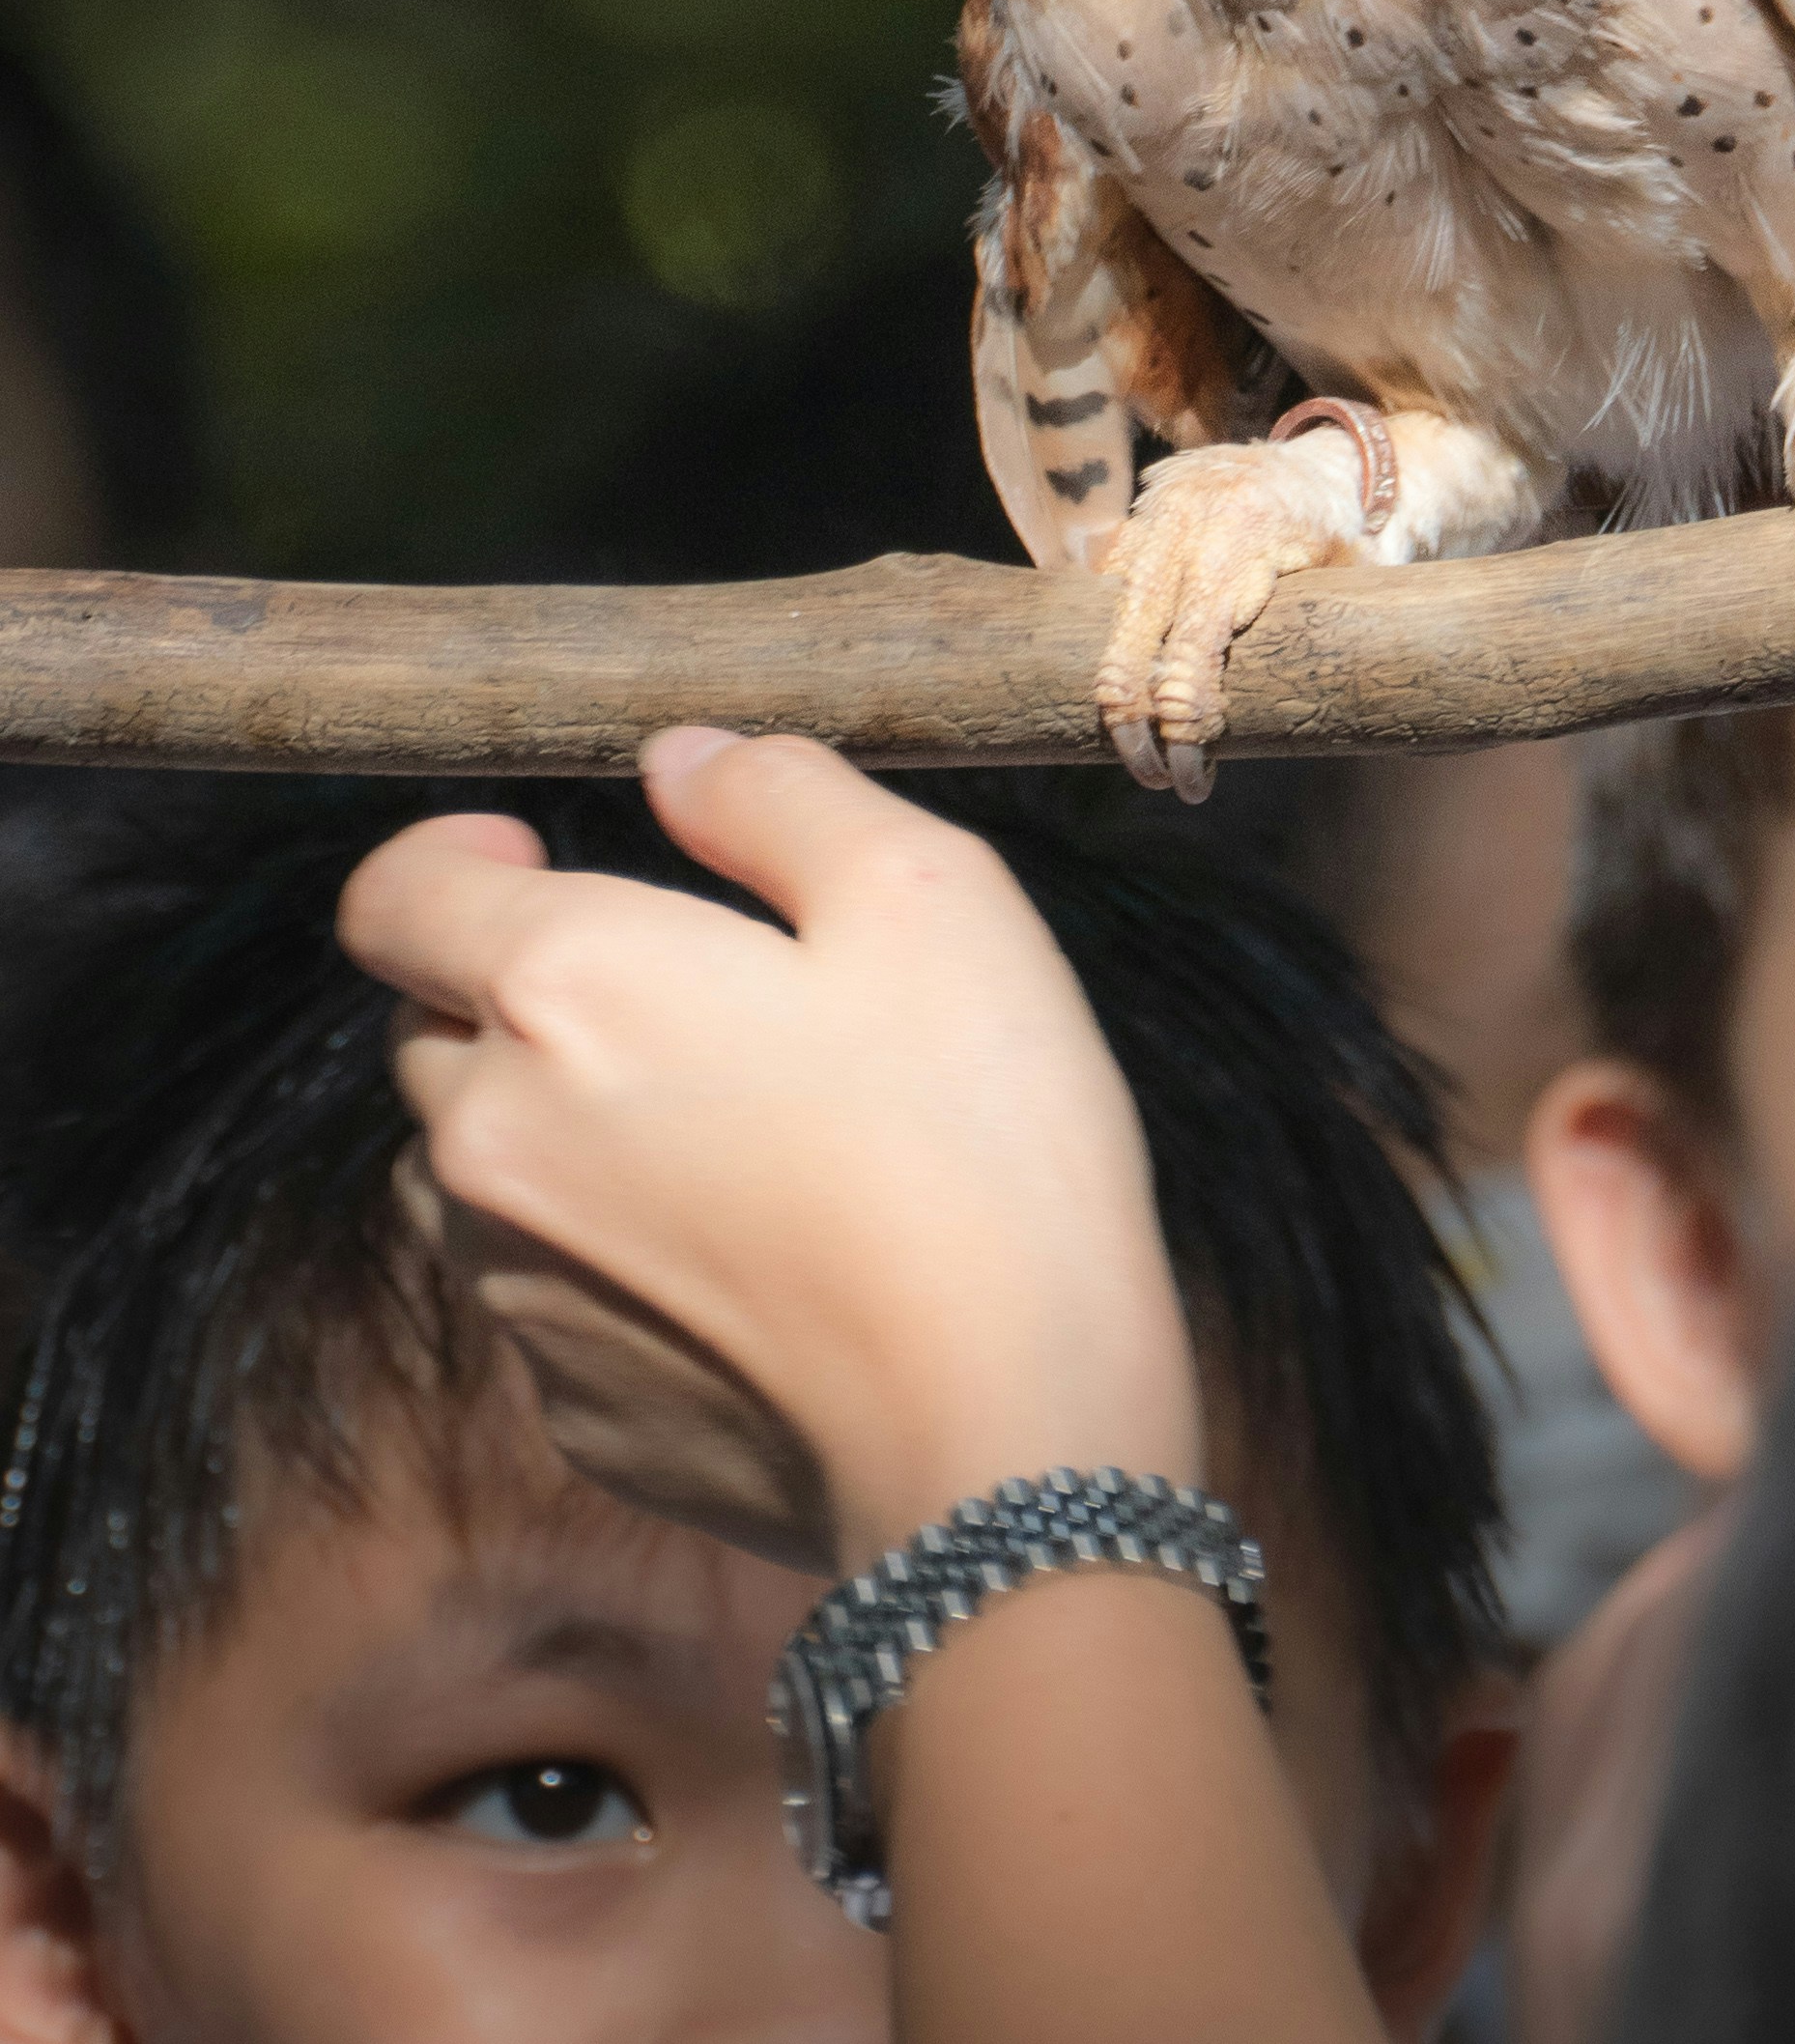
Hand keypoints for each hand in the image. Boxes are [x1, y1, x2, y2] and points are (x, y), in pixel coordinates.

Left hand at [340, 733, 1202, 1574]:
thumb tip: (679, 759)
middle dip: (520, 994)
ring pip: (473, 1172)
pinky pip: (544, 1297)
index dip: (448, 856)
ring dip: (552, 1130)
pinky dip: (611, 1258)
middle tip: (687, 1000)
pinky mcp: (571, 1410)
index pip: (389, 897)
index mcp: (564, 985)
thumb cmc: (978, 1140)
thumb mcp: (928, 895)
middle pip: (429, 1032)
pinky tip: (750, 1261)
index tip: (539, 856)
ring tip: (719, 1135)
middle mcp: (493, 1139)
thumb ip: (778, 796)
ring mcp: (519, 1293)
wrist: (1002, 1439)